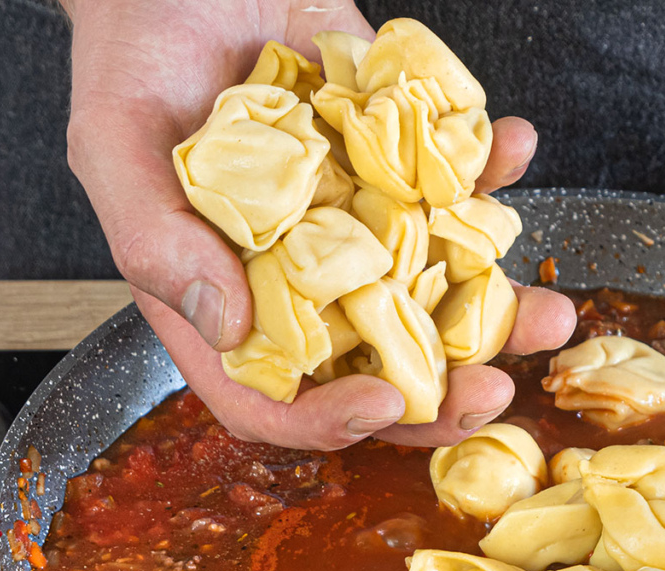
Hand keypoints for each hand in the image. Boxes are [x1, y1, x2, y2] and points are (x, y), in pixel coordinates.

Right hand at [63, 0, 575, 449]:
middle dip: (446, 391)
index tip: (383, 404)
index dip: (327, 420)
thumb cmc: (133, 55)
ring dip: (504, 308)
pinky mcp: (401, 161)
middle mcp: (305, 277)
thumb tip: (229, 327)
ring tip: (550, 311)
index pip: (274, 395)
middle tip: (496, 388)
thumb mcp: (114, 145)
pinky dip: (496, 166)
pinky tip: (514, 143)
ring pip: (440, 293)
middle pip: (378, 366)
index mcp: (228, 298)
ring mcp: (362, 223)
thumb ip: (155, 242)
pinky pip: (461, 182)